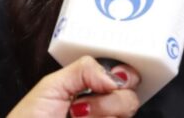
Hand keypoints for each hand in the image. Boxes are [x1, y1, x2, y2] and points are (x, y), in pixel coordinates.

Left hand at [8, 57, 139, 117]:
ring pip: (127, 113)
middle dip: (111, 98)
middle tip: (83, 104)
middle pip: (131, 97)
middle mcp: (102, 108)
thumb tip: (114, 76)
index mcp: (91, 88)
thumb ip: (84, 69)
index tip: (111, 80)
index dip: (124, 76)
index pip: (124, 77)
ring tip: (77, 117)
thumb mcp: (52, 85)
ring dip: (102, 111)